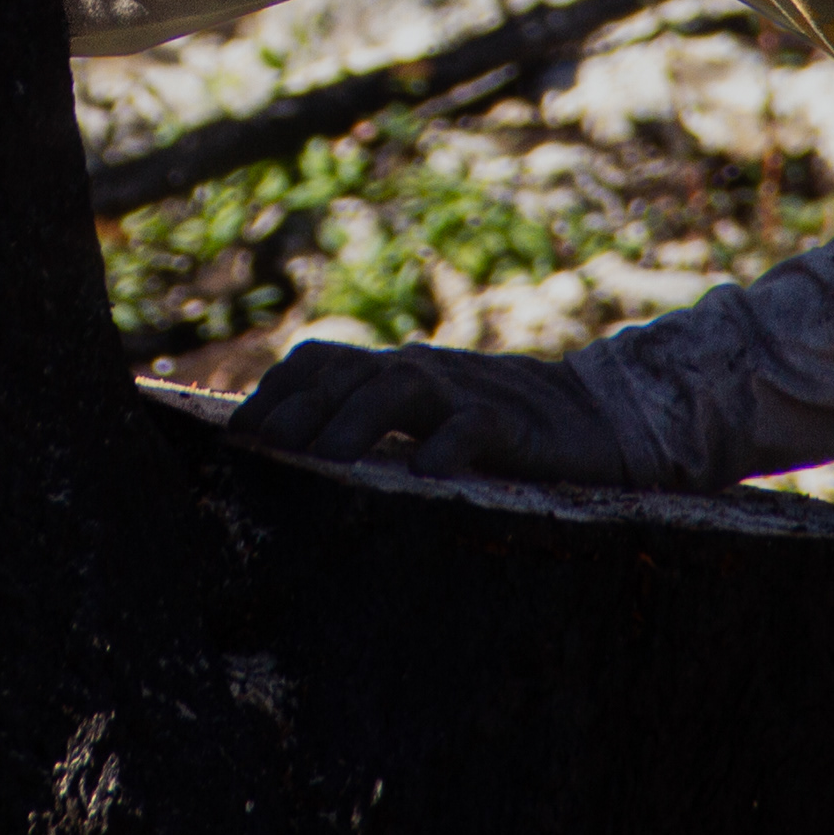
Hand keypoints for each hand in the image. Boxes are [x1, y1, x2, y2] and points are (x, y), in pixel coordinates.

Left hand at [226, 339, 631, 484]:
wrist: (594, 419)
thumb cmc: (494, 424)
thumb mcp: (424, 414)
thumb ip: (368, 416)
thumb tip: (288, 447)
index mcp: (395, 369)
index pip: (322, 362)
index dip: (277, 391)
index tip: (239, 433)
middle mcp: (423, 371)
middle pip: (349, 373)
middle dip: (300, 407)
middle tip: (262, 447)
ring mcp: (467, 392)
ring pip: (401, 388)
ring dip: (355, 420)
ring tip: (322, 460)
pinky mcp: (513, 424)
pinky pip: (476, 427)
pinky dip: (448, 445)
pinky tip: (426, 473)